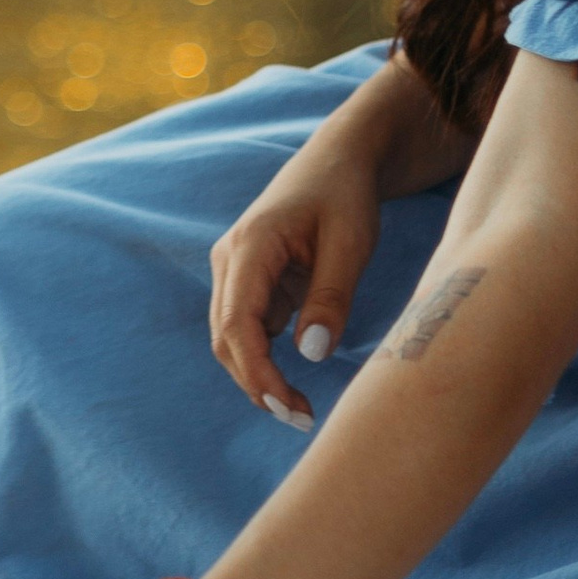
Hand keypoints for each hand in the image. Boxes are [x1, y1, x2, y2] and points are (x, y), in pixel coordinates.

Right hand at [208, 56, 461, 428]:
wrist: (341, 159)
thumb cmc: (347, 194)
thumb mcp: (351, 243)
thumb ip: (331, 296)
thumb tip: (311, 354)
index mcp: (251, 246)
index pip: (238, 325)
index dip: (258, 374)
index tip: (289, 409)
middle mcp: (231, 259)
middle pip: (226, 339)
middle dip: (256, 384)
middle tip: (300, 419)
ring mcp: (236, 270)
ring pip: (233, 337)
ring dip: (258, 375)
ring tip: (300, 408)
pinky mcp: (250, 280)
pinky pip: (249, 328)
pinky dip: (265, 359)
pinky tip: (295, 379)